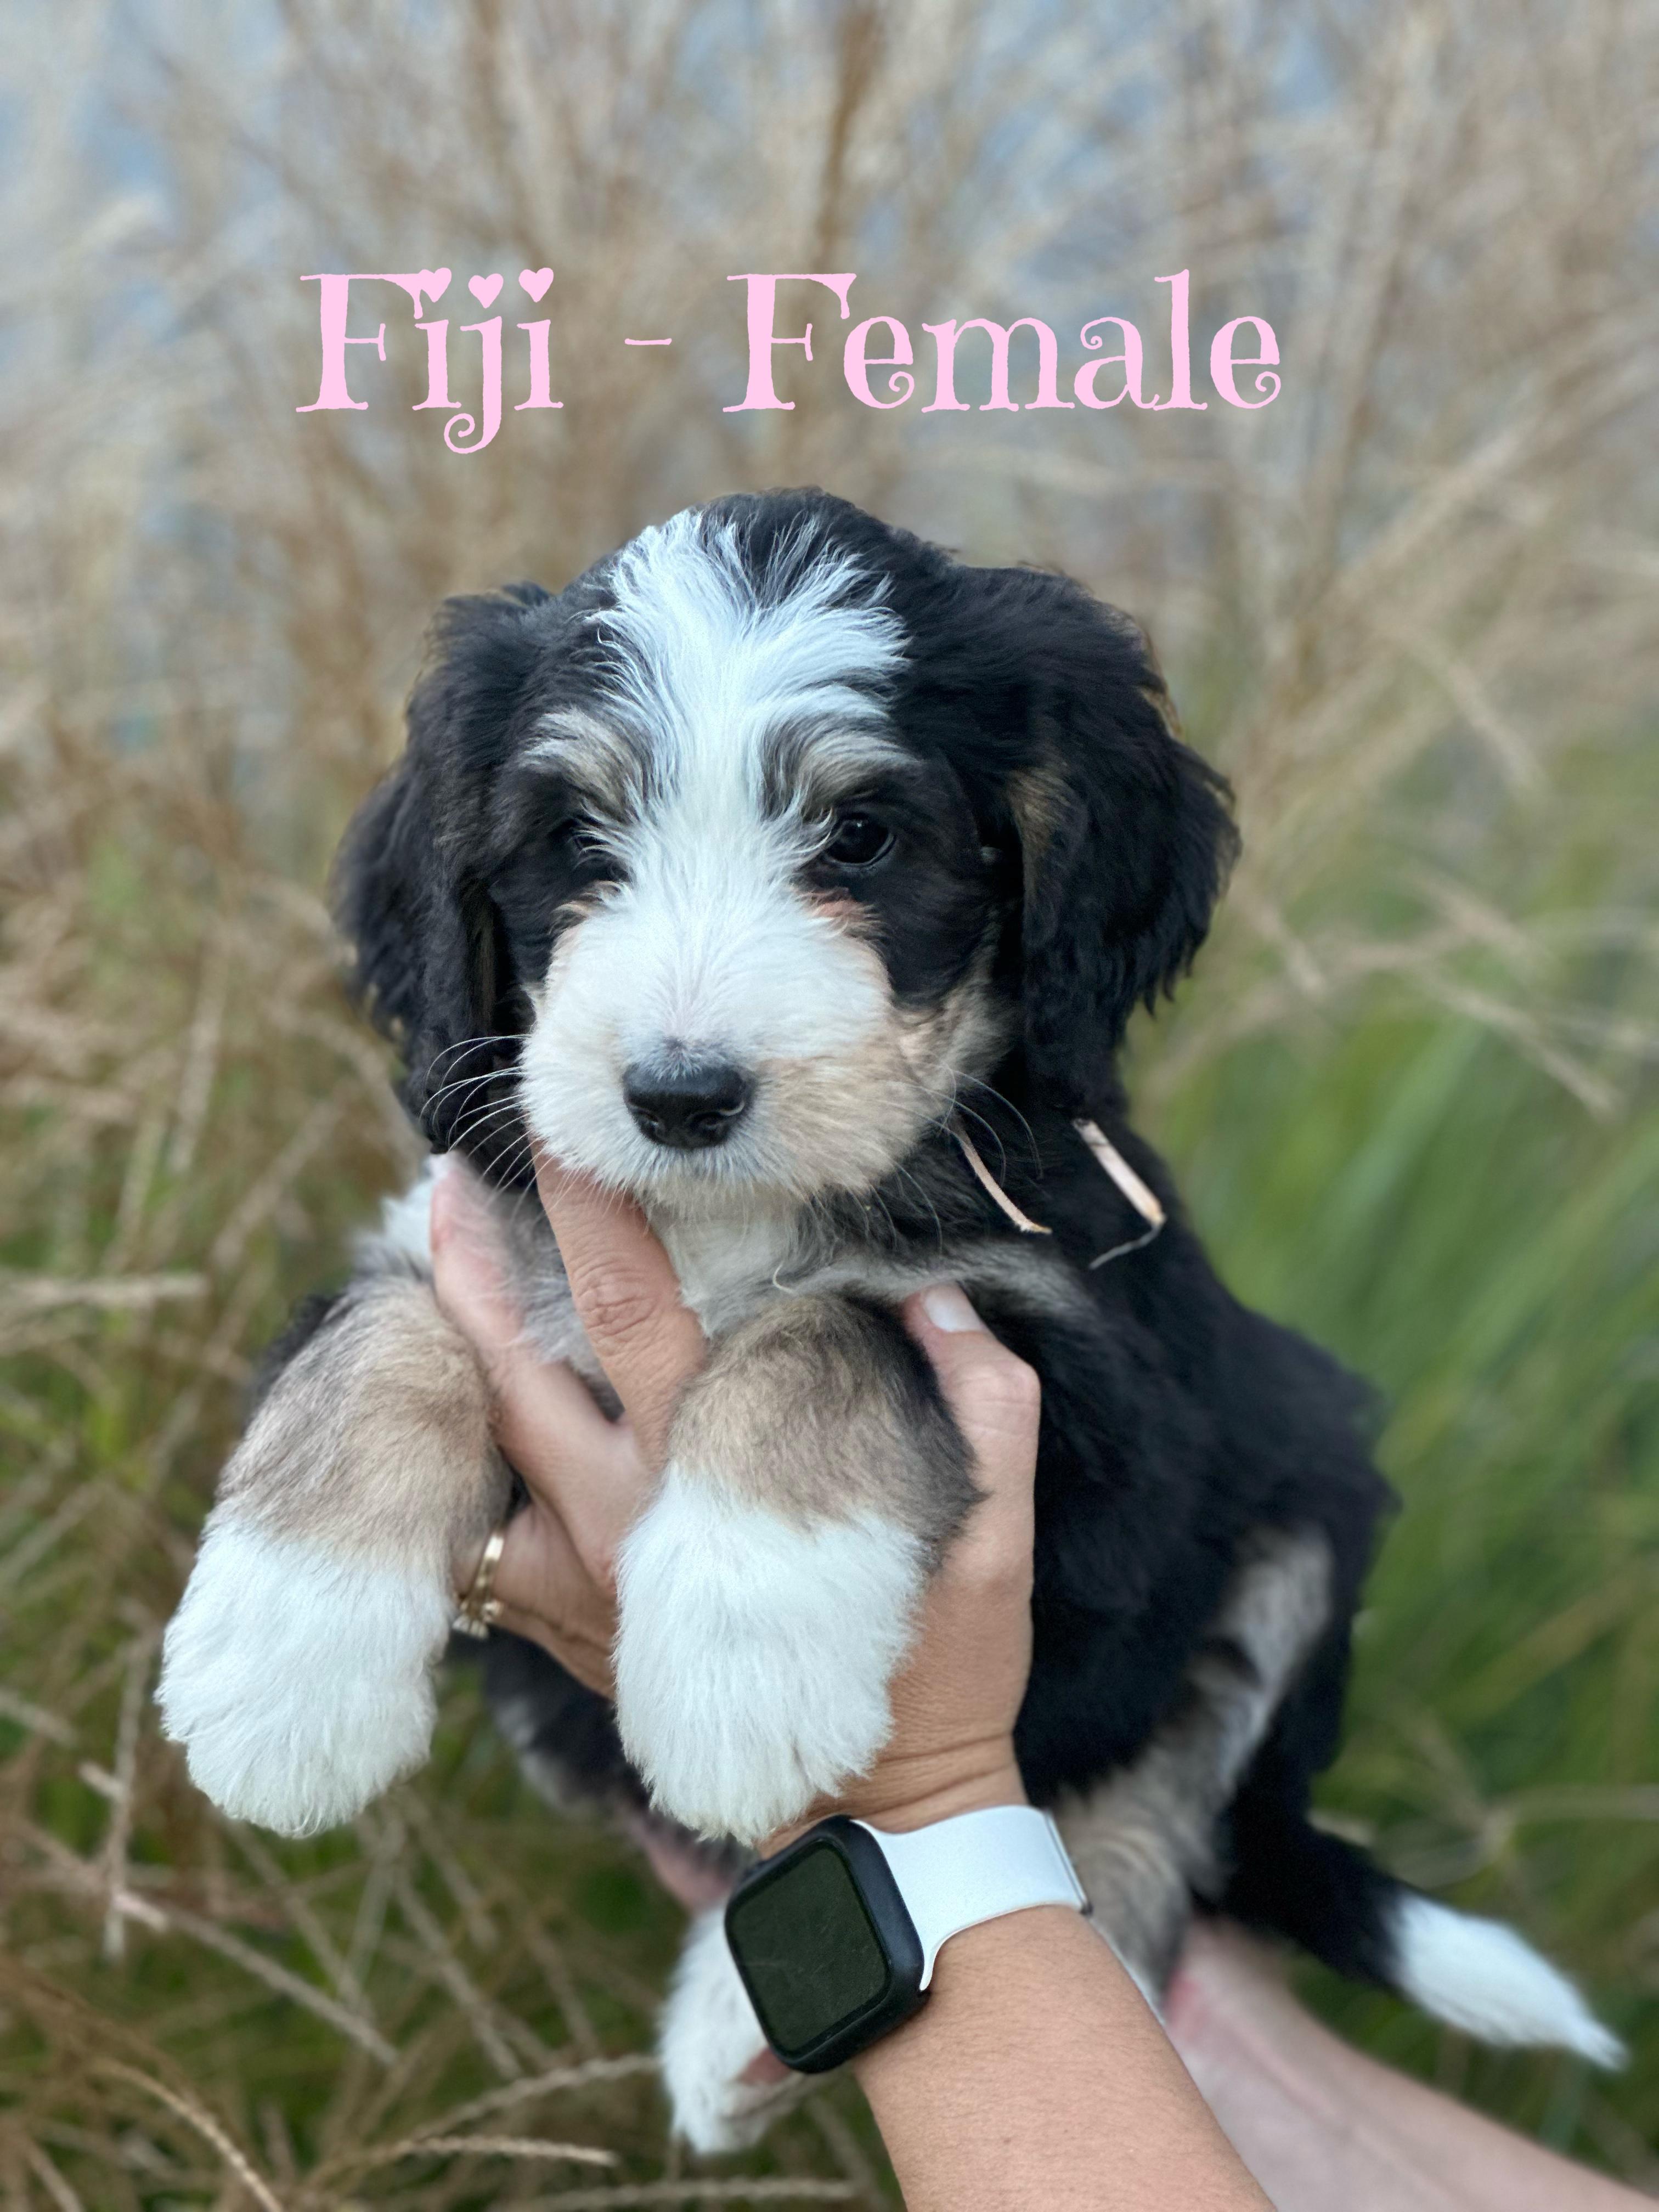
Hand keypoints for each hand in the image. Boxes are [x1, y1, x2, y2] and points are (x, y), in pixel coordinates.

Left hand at [431, 1155, 1043, 1843]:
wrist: (875, 1820)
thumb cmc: (938, 1669)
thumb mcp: (992, 1536)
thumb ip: (986, 1403)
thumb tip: (939, 1299)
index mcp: (710, 1487)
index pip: (631, 1315)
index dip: (592, 1218)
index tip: (568, 1136)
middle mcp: (620, 1529)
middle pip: (512, 1373)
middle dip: (470, 1265)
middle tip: (441, 1176)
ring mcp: (578, 1589)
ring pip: (476, 1452)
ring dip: (451, 1351)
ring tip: (436, 1262)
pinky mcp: (563, 1634)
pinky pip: (477, 1539)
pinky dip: (464, 1457)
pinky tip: (466, 1396)